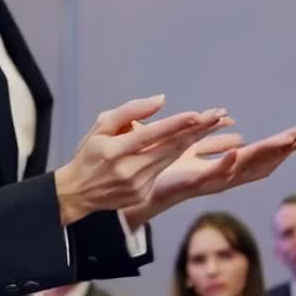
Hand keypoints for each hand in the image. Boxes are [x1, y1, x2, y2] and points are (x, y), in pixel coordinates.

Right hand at [55, 97, 231, 225]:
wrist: (77, 192)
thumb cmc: (89, 153)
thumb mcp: (100, 126)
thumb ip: (130, 111)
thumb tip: (161, 100)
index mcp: (114, 151)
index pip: (151, 135)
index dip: (175, 124)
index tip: (196, 114)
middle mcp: (127, 170)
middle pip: (169, 148)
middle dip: (196, 130)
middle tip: (218, 116)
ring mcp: (137, 185)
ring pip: (171, 159)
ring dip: (193, 141)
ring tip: (212, 125)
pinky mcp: (143, 194)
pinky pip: (163, 170)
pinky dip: (176, 155)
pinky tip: (188, 141)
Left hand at [131, 127, 295, 226]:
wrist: (138, 190)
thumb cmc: (164, 169)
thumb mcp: (191, 145)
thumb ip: (211, 136)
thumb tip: (229, 119)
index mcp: (226, 167)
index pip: (264, 155)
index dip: (286, 145)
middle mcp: (224, 177)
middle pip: (264, 162)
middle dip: (288, 149)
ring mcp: (210, 181)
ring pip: (245, 168)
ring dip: (266, 152)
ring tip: (289, 139)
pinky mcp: (191, 182)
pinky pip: (212, 172)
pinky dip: (225, 161)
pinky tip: (237, 149)